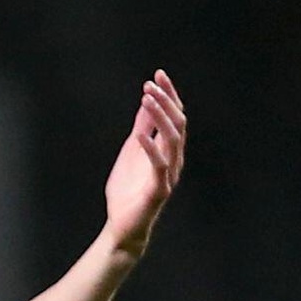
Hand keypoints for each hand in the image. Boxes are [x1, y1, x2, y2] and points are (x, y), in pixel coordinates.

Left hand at [102, 70, 185, 257]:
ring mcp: (169, 174)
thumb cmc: (127, 192)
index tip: (158, 74)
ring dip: (160, 116)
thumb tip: (146, 102)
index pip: (175, 116)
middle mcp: (174, 160)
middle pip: (179, 122)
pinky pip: (159, 165)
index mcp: (168, 150)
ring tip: (147, 98)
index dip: (169, 94)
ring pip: (173, 139)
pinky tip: (139, 133)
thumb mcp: (131, 152)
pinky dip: (150, 147)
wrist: (122, 227)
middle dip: (166, 100)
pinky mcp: (159, 190)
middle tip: (152, 83)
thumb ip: (141, 129)